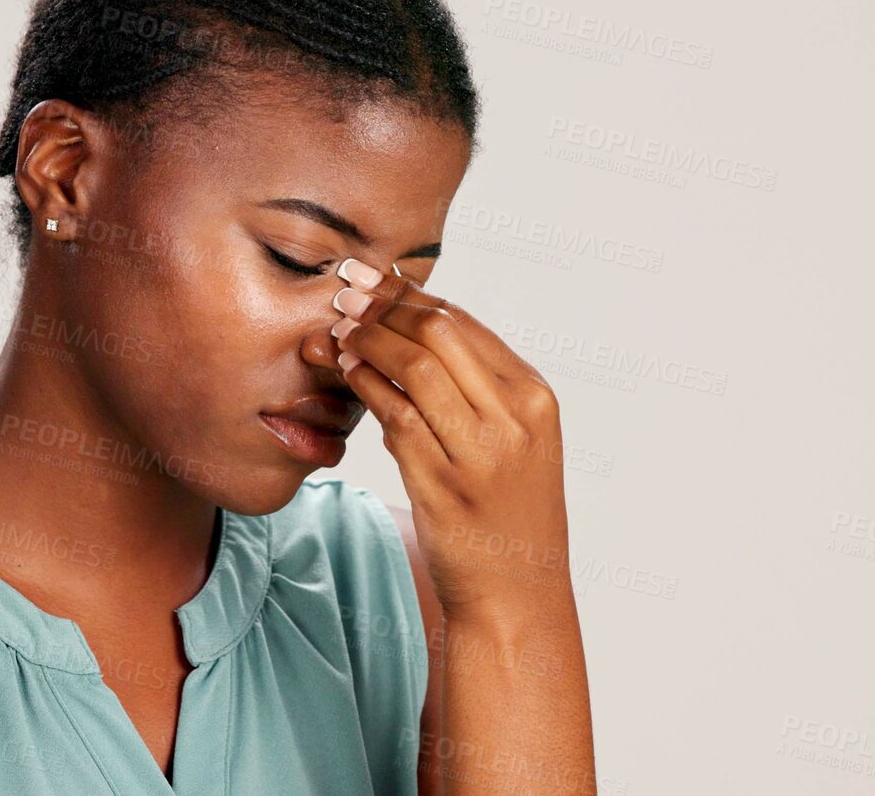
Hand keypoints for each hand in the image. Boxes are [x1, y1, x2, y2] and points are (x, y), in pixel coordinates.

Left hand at [328, 258, 572, 622]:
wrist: (516, 594)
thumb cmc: (506, 515)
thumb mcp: (512, 444)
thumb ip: (475, 391)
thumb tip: (408, 333)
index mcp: (535, 398)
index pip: (466, 324)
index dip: (411, 297)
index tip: (373, 280)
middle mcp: (515, 418)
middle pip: (440, 333)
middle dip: (384, 307)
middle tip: (345, 295)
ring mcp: (481, 450)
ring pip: (415, 366)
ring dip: (368, 341)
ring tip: (339, 332)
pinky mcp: (443, 482)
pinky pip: (395, 415)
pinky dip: (365, 386)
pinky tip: (346, 372)